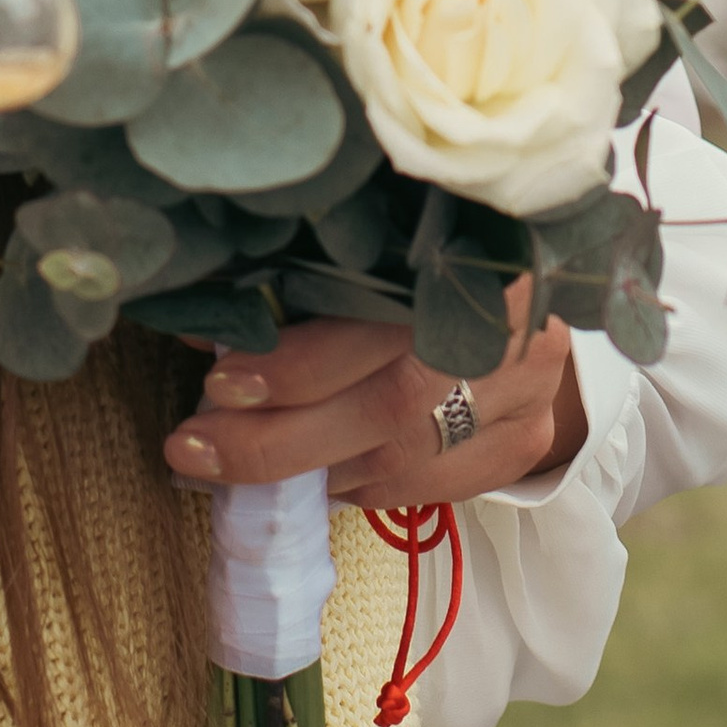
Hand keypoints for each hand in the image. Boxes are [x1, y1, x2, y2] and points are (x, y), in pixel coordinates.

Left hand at [163, 278, 583, 510]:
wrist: (532, 278)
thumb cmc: (430, 246)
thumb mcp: (378, 240)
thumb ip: (307, 274)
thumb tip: (212, 314)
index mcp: (472, 255)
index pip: (381, 325)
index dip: (300, 364)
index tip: (221, 379)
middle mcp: (512, 330)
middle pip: (391, 407)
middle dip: (279, 439)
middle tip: (194, 448)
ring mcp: (528, 394)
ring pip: (407, 457)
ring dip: (308, 470)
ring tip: (230, 466)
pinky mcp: (524, 441)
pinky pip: (429, 485)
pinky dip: (359, 485)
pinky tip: (310, 478)